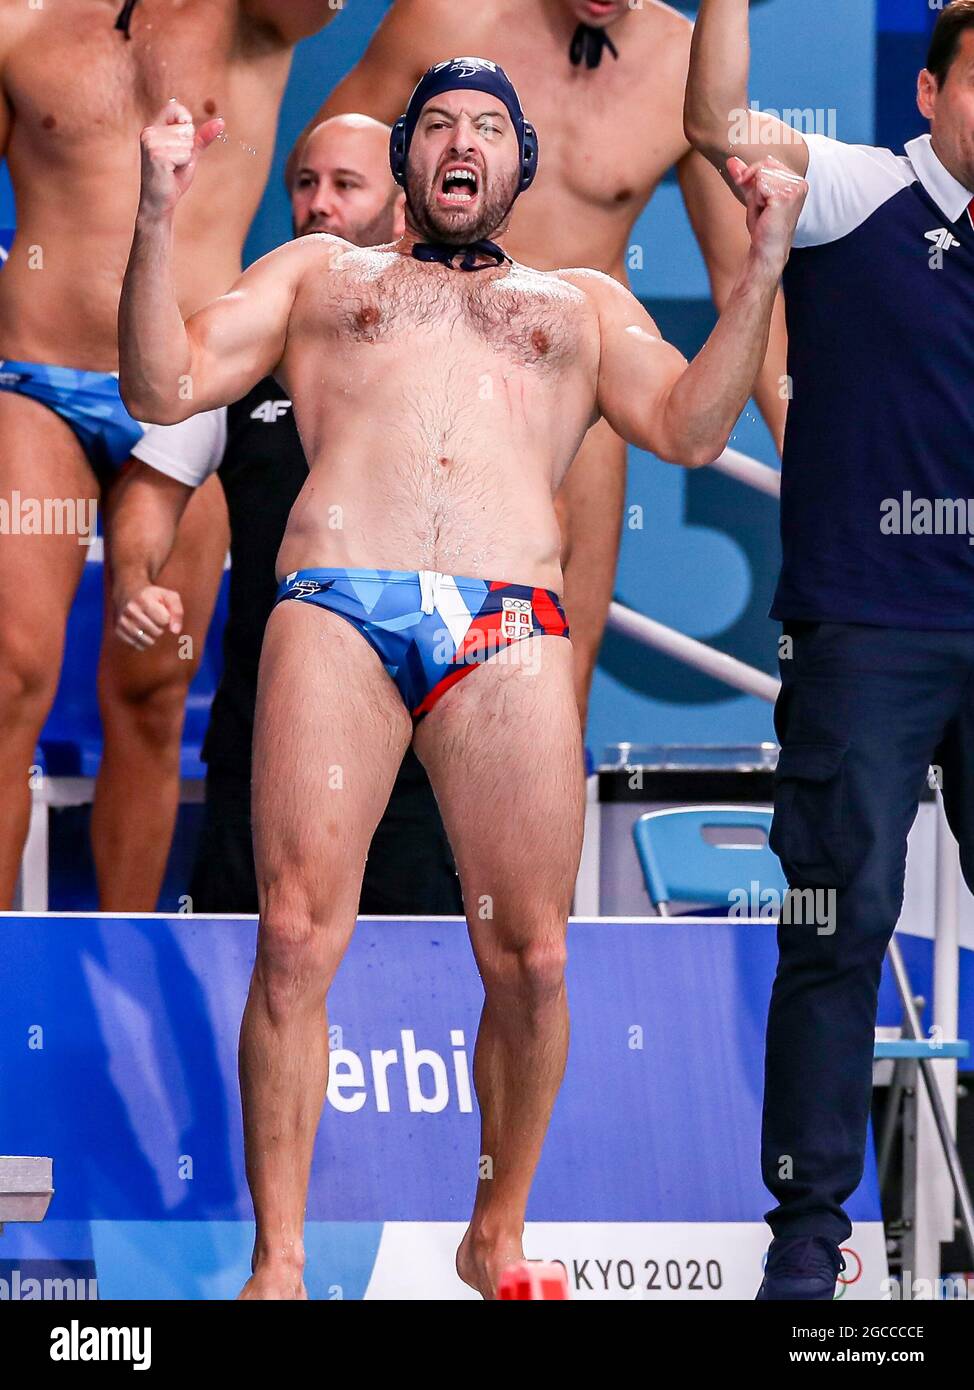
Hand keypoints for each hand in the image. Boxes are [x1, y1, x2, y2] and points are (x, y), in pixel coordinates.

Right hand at [115, 584, 183, 649]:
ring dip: (153, 636)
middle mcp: (130, 610)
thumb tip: (175, 631)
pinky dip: (144, 642)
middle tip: (155, 618)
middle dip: (160, 627)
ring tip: (150, 625)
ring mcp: (122, 621)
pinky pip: (138, 645)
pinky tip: (142, 631)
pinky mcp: (118, 631)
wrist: (129, 592)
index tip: (162, 611)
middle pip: (157, 632)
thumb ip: (177, 612)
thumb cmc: (154, 596)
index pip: (164, 620)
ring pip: (147, 641)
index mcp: (143, 599)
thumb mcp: (169, 597)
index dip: (167, 618)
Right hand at [139, 100, 224, 216]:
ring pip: (187, 142)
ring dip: (185, 158)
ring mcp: (151, 142)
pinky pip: (184, 153)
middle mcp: (149, 132)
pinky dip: (183, 164)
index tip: (184, 140)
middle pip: (186, 128)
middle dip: (188, 148)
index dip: (186, 121)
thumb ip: (202, 137)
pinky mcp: (156, 155)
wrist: (160, 202)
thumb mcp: (190, 154)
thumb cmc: (173, 178)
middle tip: (175, 163)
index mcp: (154, 128)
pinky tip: (171, 172)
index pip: (174, 107)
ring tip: (173, 168)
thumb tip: (221, 122)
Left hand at [728, 154, 807, 271]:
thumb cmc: (763, 228)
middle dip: (755, 187)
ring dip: (755, 195)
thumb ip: (746, 178)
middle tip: (761, 208)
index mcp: (797, 181)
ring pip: (761, 174)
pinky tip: (764, 213)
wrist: (766, 250)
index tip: (754, 194)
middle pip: (764, 165)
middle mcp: (800, 183)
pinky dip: (756, 199)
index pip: (769, 162)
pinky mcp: (786, 196)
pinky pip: (759, 184)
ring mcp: (795, 189)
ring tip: (764, 211)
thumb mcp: (754, 197)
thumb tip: (731, 160)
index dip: (754, 175)